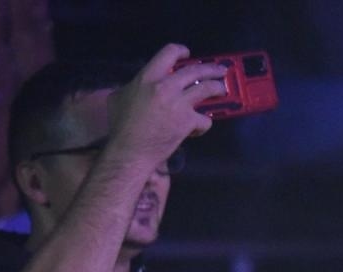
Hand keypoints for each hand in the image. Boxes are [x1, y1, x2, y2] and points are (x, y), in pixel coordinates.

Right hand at [105, 44, 224, 172]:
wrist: (131, 149)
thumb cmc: (121, 124)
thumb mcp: (119, 96)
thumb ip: (133, 87)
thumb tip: (138, 87)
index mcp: (147, 77)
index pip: (169, 53)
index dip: (181, 51)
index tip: (188, 54)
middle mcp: (166, 86)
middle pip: (195, 70)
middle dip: (211, 69)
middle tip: (220, 70)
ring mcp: (179, 103)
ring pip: (207, 89)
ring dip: (218, 88)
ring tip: (223, 90)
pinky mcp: (188, 121)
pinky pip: (205, 119)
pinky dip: (204, 123)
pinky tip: (199, 127)